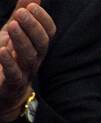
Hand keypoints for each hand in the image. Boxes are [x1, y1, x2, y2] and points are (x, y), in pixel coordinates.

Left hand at [0, 0, 54, 120]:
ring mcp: (24, 72)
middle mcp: (34, 59)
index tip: (32, 6)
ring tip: (13, 25)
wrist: (2, 90)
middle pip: (41, 44)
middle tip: (21, 12)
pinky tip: (2, 51)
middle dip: (33, 27)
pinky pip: (14, 75)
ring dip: (22, 41)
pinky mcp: (11, 84)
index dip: (43, 20)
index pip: (49, 33)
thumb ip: (23, 13)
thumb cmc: (8, 57)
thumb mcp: (14, 31)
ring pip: (29, 57)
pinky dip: (9, 63)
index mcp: (37, 46)